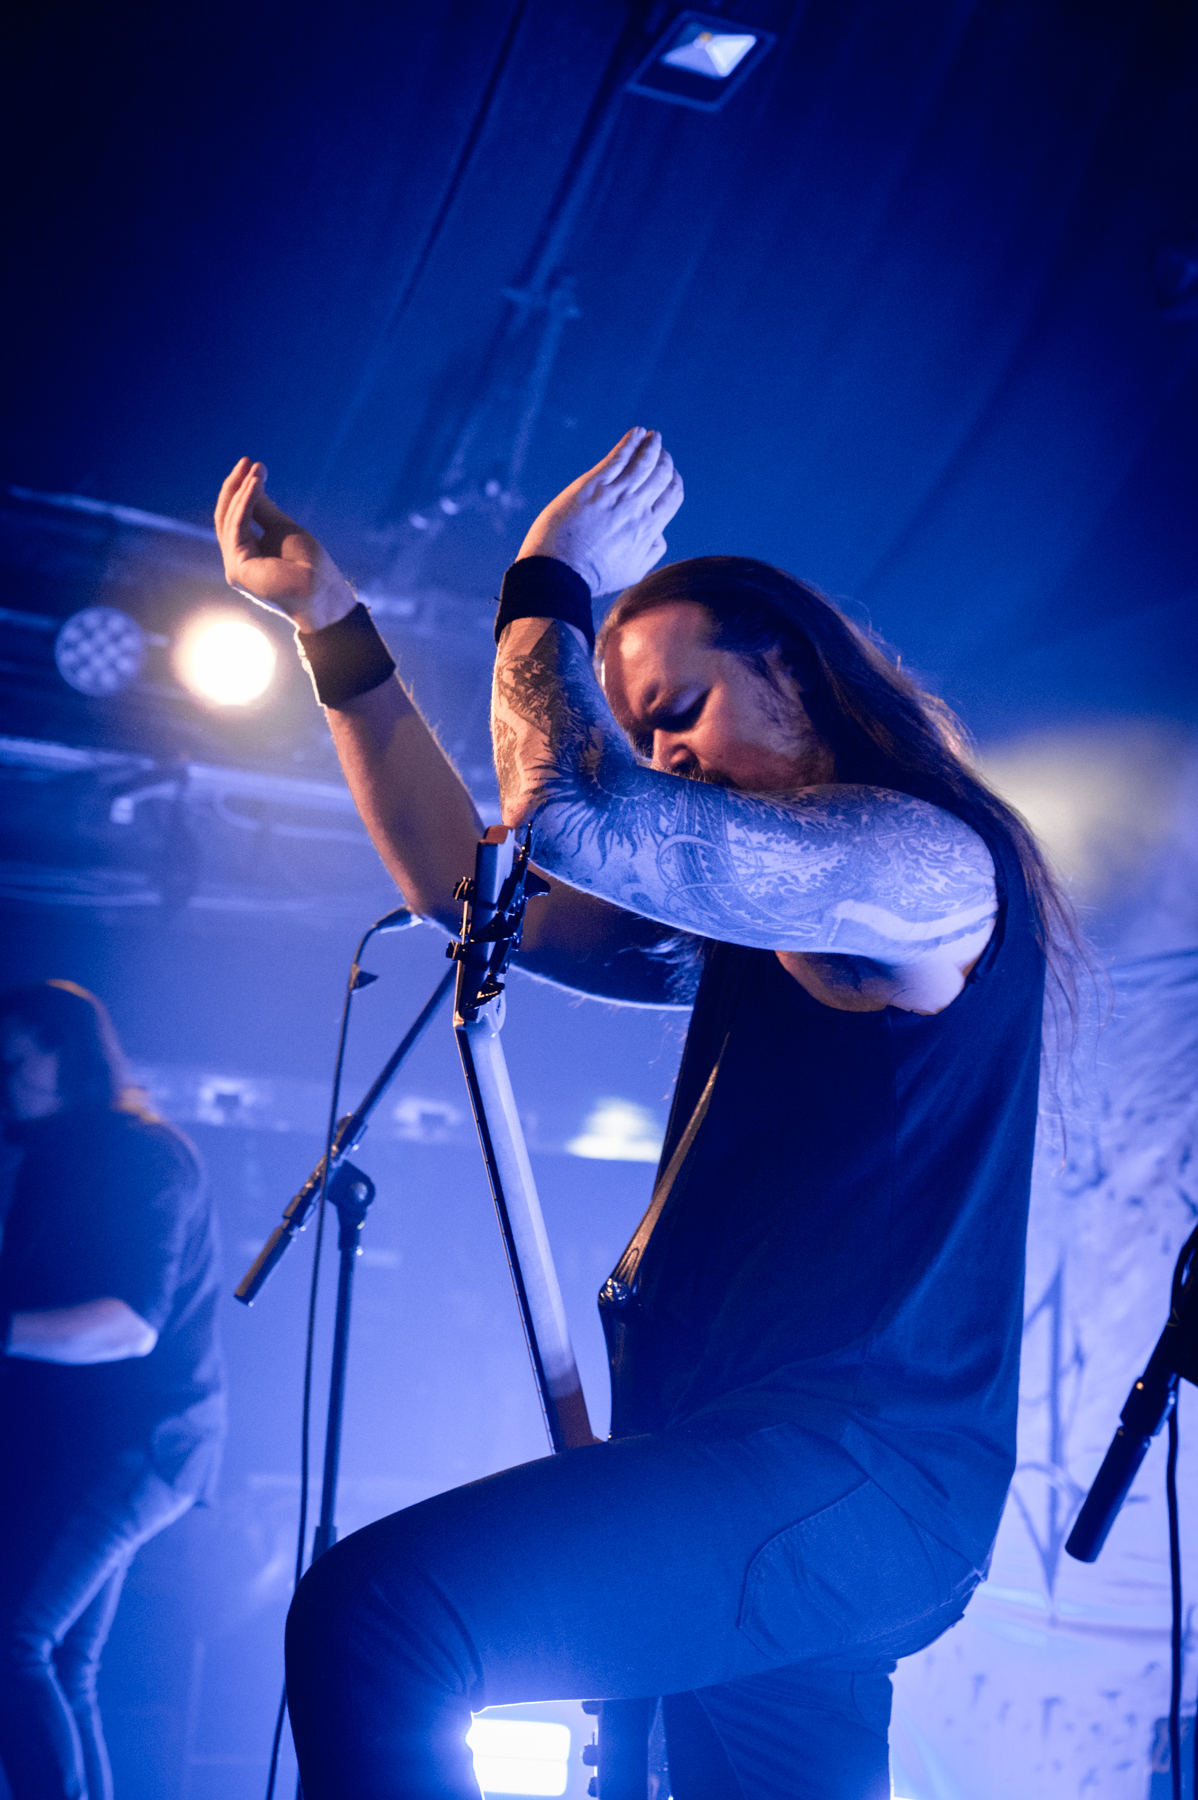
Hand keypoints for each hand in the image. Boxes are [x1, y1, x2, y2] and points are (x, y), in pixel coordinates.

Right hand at [214, 458, 356, 631]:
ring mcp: (234, 567)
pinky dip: (246, 503)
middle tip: (247, 461)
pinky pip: (237, 527)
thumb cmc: (308, 565)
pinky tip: (255, 485)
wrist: (322, 592)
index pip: (234, 517)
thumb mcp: (282, 528)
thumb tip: (250, 482)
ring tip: (254, 469)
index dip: (240, 489)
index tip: (253, 465)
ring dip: (241, 490)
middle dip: (235, 486)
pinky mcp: (238, 569)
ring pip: (228, 520)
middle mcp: (236, 561)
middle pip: (225, 517)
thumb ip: (262, 509)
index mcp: (245, 554)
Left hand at [515, 428, 682, 595]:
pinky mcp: (593, 485)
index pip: (672, 496)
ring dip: (651, 445)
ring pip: (643, 461)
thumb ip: (652, 552)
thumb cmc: (592, 576)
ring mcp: (615, 494)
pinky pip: (619, 457)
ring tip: (653, 436)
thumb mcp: (632, 572)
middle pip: (661, 474)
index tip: (670, 475)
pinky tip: (636, 432)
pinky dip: (631, 442)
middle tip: (660, 452)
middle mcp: (637, 508)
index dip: (674, 481)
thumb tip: (660, 534)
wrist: (559, 573)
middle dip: (664, 460)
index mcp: (649, 529)